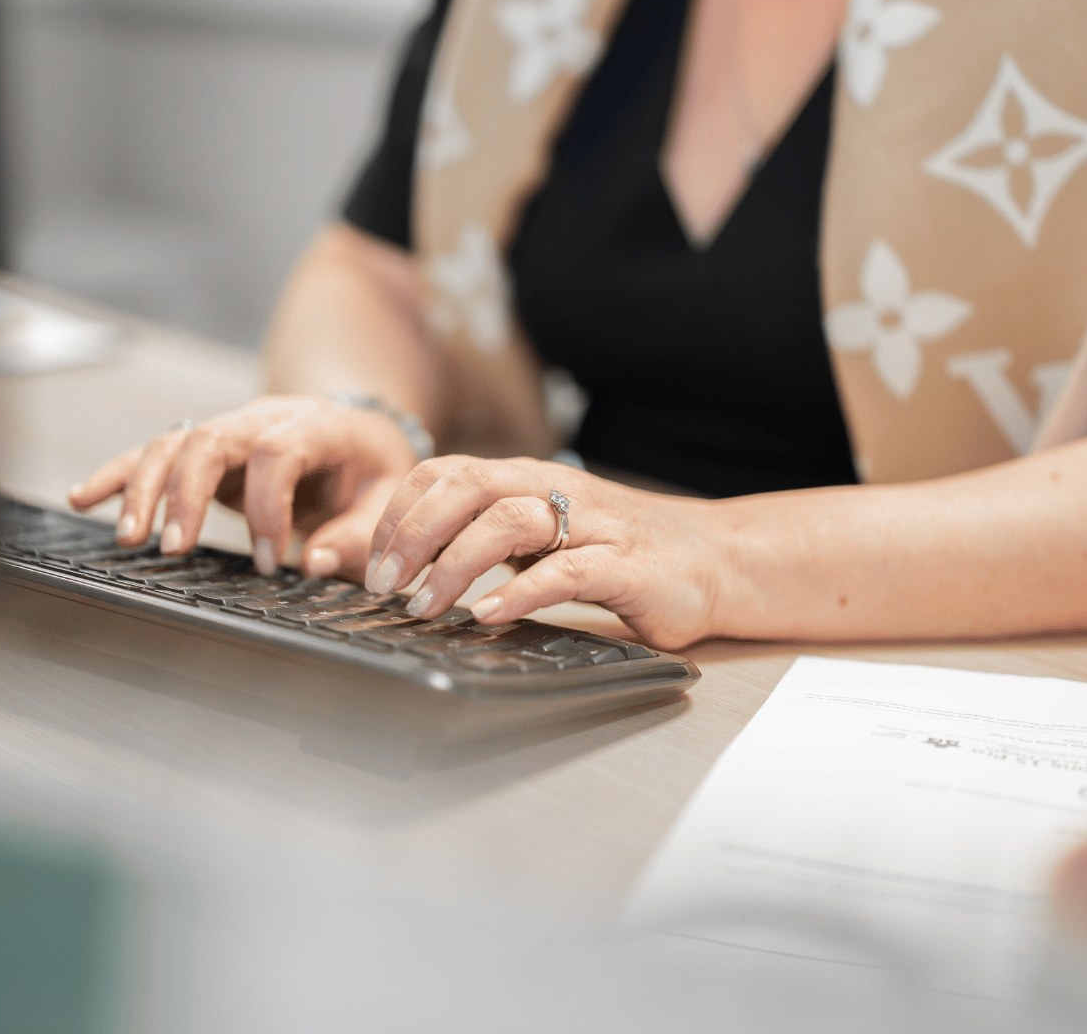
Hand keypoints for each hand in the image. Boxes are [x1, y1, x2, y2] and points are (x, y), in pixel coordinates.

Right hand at [68, 395, 420, 578]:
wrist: (362, 436)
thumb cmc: (375, 473)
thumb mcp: (388, 501)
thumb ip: (357, 535)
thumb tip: (314, 564)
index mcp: (321, 423)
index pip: (280, 451)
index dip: (268, 507)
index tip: (270, 560)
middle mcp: (268, 416)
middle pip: (212, 439)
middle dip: (186, 494)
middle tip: (172, 549)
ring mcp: (233, 428)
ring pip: (175, 442)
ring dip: (145, 488)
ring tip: (128, 538)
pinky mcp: (208, 448)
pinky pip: (156, 451)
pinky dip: (120, 472)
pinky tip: (85, 496)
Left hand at [365, 456, 729, 649]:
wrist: (716, 561)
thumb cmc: (622, 553)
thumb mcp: (545, 537)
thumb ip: (488, 540)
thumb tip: (408, 564)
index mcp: (527, 480)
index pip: (445, 472)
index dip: (399, 511)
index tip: (370, 559)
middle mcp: (555, 490)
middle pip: (468, 485)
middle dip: (414, 532)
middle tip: (382, 582)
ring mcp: (593, 524)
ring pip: (508, 521)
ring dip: (456, 564)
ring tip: (424, 605)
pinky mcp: (627, 565)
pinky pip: (566, 570)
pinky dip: (520, 592)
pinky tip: (489, 615)